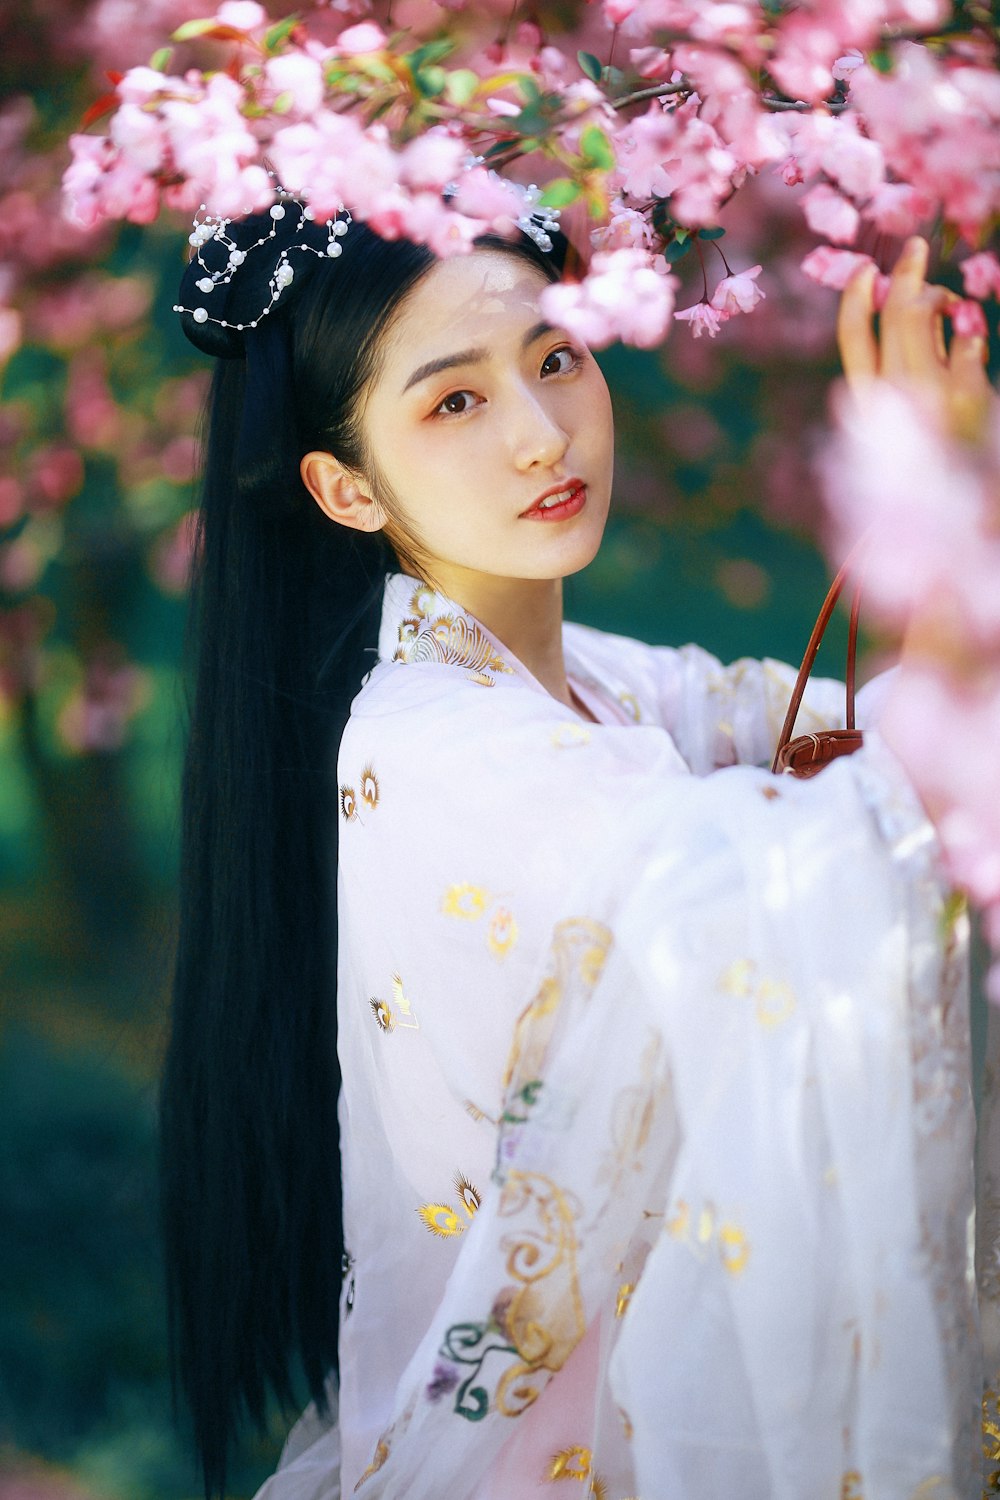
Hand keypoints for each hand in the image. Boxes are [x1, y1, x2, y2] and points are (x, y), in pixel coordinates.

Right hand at [837, 236, 995, 444]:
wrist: (963, 486)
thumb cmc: (933, 445)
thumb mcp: (905, 408)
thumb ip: (903, 363)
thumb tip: (909, 304)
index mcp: (869, 399)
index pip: (853, 339)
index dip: (856, 299)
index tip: (867, 270)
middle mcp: (892, 393)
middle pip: (894, 315)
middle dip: (906, 275)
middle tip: (916, 249)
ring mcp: (927, 391)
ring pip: (925, 314)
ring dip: (942, 299)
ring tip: (953, 306)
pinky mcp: (963, 391)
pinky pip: (968, 338)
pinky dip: (974, 337)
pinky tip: (973, 349)